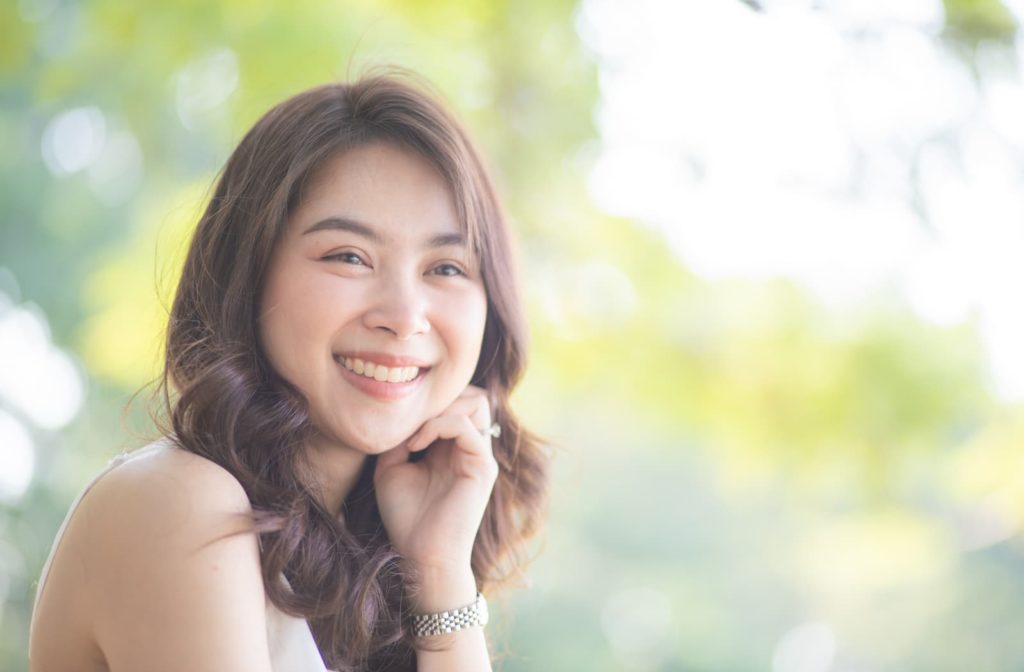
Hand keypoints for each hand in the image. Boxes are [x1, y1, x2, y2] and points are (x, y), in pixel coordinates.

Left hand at [373, 385, 498, 573]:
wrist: (422, 556)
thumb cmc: (406, 518)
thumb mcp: (392, 468)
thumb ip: (399, 437)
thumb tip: (400, 412)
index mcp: (452, 448)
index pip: (455, 402)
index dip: (429, 399)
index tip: (398, 416)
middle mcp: (471, 448)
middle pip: (471, 395)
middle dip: (440, 397)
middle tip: (409, 416)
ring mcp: (480, 456)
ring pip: (475, 402)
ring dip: (439, 408)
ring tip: (413, 431)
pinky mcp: (482, 466)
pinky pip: (466, 426)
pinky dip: (437, 426)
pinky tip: (416, 443)